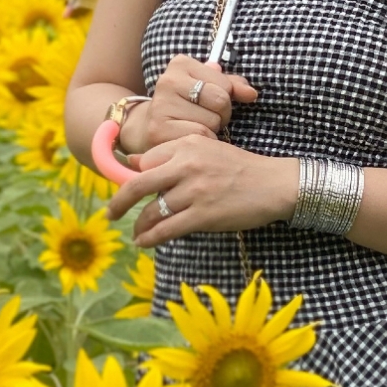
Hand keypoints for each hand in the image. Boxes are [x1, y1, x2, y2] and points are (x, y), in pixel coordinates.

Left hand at [106, 129, 296, 245]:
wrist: (275, 184)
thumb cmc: (242, 168)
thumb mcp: (207, 149)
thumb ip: (174, 154)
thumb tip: (135, 162)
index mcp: (187, 144)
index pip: (146, 161)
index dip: (135, 177)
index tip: (128, 190)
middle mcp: (186, 165)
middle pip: (138, 184)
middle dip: (119, 202)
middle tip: (110, 214)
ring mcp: (194, 191)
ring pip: (153, 211)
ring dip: (140, 225)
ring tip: (136, 233)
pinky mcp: (203, 215)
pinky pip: (167, 229)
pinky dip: (150, 238)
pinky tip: (144, 242)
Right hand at [129, 52, 258, 155]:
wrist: (147, 127)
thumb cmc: (186, 105)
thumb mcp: (208, 87)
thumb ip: (232, 85)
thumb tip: (251, 93)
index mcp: (180, 63)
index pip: (225, 83)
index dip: (226, 97)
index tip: (210, 102)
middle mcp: (167, 81)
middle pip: (220, 100)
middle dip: (221, 114)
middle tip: (205, 117)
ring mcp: (161, 105)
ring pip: (211, 122)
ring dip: (211, 130)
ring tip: (194, 126)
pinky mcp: (158, 130)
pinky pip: (199, 137)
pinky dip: (202, 142)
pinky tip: (188, 138)